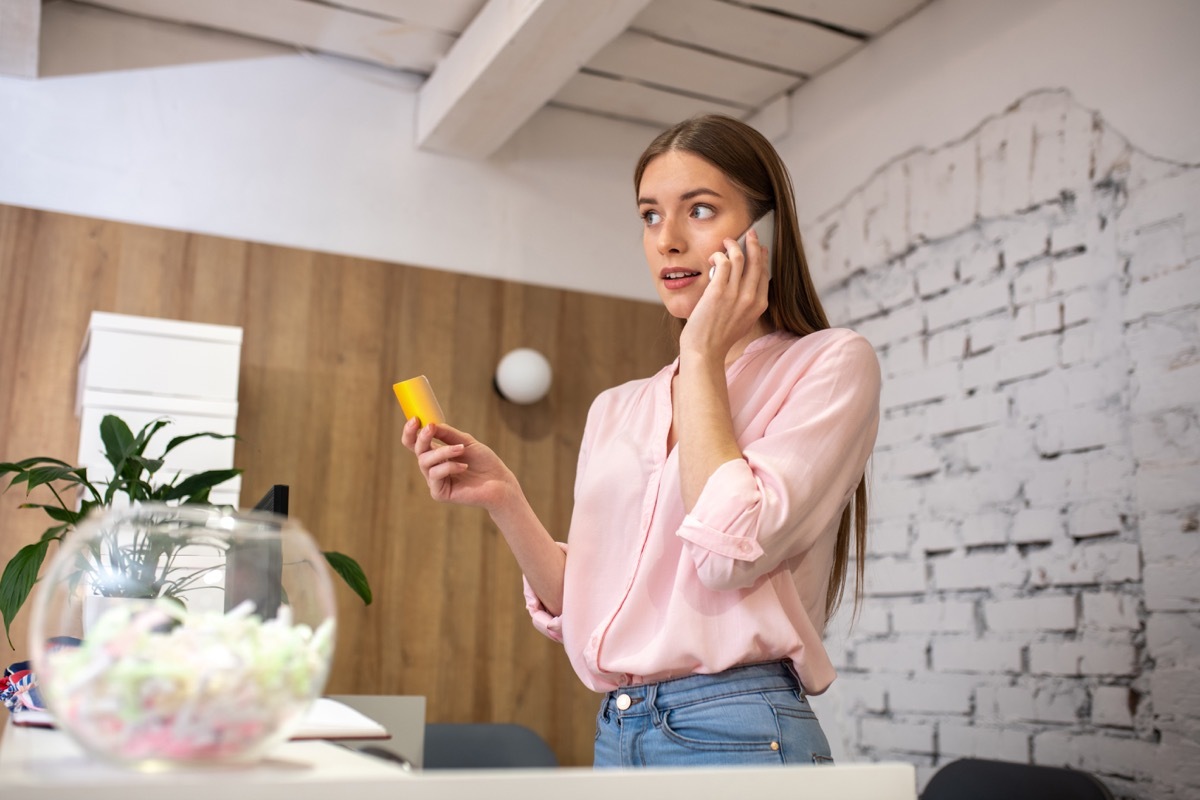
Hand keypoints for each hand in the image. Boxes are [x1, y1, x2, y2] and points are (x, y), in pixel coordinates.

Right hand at [400, 418, 515, 510]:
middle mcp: (433, 467)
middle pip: (417, 450)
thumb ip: (447, 434)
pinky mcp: (439, 493)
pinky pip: (435, 475)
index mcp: (437, 453)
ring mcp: (435, 480)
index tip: (415, 419)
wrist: (499, 482)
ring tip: (461, 449)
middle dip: (423, 437)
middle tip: (431, 427)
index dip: (410, 432)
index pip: (415, 443)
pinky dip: (449, 467)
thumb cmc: (484, 461)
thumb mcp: (466, 442)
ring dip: (443, 452)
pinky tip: (464, 466)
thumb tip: (430, 424)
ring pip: (425, 462)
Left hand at [682, 227, 769, 359]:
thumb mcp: (742, 321)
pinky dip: (719, 255)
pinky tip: (713, 256)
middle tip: (749, 233)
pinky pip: (724, 263)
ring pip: (741, 258)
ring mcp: (735, 294)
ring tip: (726, 241)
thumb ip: (747, 304)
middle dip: (753, 242)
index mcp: (759, 305)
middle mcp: (751, 298)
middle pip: (757, 261)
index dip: (762, 256)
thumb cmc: (719, 338)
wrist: (705, 351)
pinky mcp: (718, 292)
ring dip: (733, 244)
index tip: (759, 247)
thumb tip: (745, 287)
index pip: (765, 273)